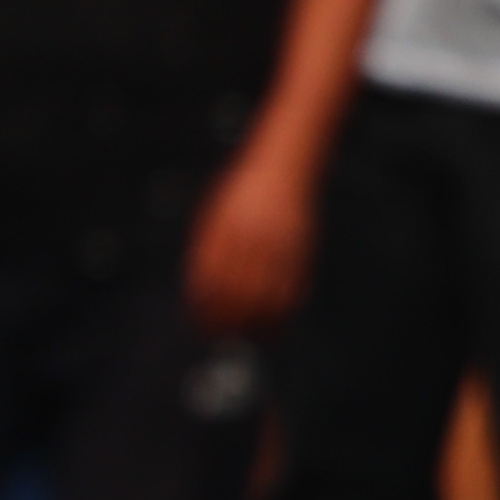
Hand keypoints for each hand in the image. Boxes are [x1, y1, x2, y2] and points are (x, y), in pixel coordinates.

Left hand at [183, 149, 317, 334]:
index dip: (204, 311)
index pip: (210, 284)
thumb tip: (198, 290)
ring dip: (256, 326)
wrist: (285, 164)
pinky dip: (283, 314)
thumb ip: (205, 250)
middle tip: (222, 335)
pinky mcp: (301, 251)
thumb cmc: (245, 188)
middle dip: (227, 324)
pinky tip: (274, 322)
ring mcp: (280, 247)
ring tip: (247, 336)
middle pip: (237, 297)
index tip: (201, 325)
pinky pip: (293, 292)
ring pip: (267, 300)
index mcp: (225, 231)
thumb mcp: (213, 213)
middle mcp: (253, 241)